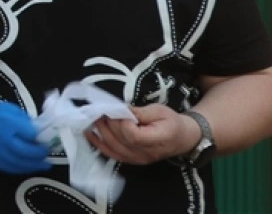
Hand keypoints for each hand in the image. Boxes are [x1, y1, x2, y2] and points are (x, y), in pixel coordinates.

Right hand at [0, 95, 51, 173]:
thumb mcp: (10, 110)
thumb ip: (24, 121)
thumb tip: (41, 135)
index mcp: (4, 119)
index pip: (28, 132)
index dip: (39, 137)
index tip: (47, 138)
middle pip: (23, 151)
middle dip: (38, 154)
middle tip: (46, 153)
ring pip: (17, 163)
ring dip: (33, 165)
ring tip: (44, 164)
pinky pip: (8, 168)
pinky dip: (21, 169)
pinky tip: (29, 167)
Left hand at [86, 104, 200, 165]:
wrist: (181, 138)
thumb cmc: (172, 122)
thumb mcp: (160, 111)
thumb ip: (140, 112)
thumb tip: (122, 109)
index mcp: (158, 140)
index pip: (132, 135)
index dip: (122, 122)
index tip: (120, 110)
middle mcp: (146, 154)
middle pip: (120, 140)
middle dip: (108, 124)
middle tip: (102, 110)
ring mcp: (137, 160)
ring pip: (113, 148)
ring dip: (101, 132)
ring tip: (95, 118)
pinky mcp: (131, 160)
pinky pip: (112, 154)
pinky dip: (98, 144)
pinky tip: (89, 133)